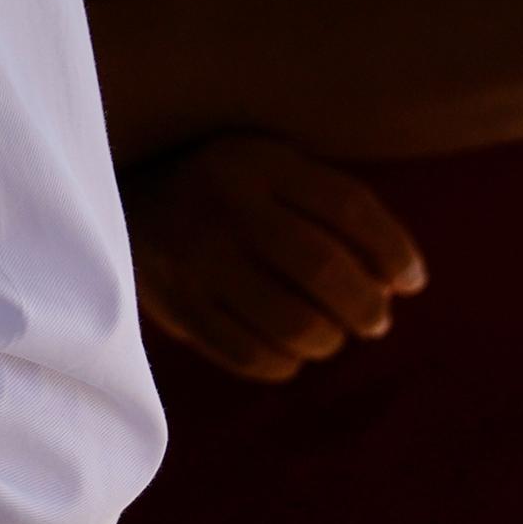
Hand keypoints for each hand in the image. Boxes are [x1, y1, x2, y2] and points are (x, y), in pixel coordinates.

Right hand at [128, 131, 424, 383]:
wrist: (110, 191)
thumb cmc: (223, 187)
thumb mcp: (269, 166)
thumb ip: (333, 208)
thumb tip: (401, 284)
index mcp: (255, 160)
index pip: (349, 207)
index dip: (395, 252)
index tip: (411, 282)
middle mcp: (222, 204)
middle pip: (324, 270)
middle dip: (367, 307)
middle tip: (375, 319)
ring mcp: (193, 258)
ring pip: (292, 324)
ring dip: (329, 339)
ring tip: (330, 333)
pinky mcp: (173, 304)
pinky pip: (251, 356)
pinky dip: (285, 363)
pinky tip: (288, 348)